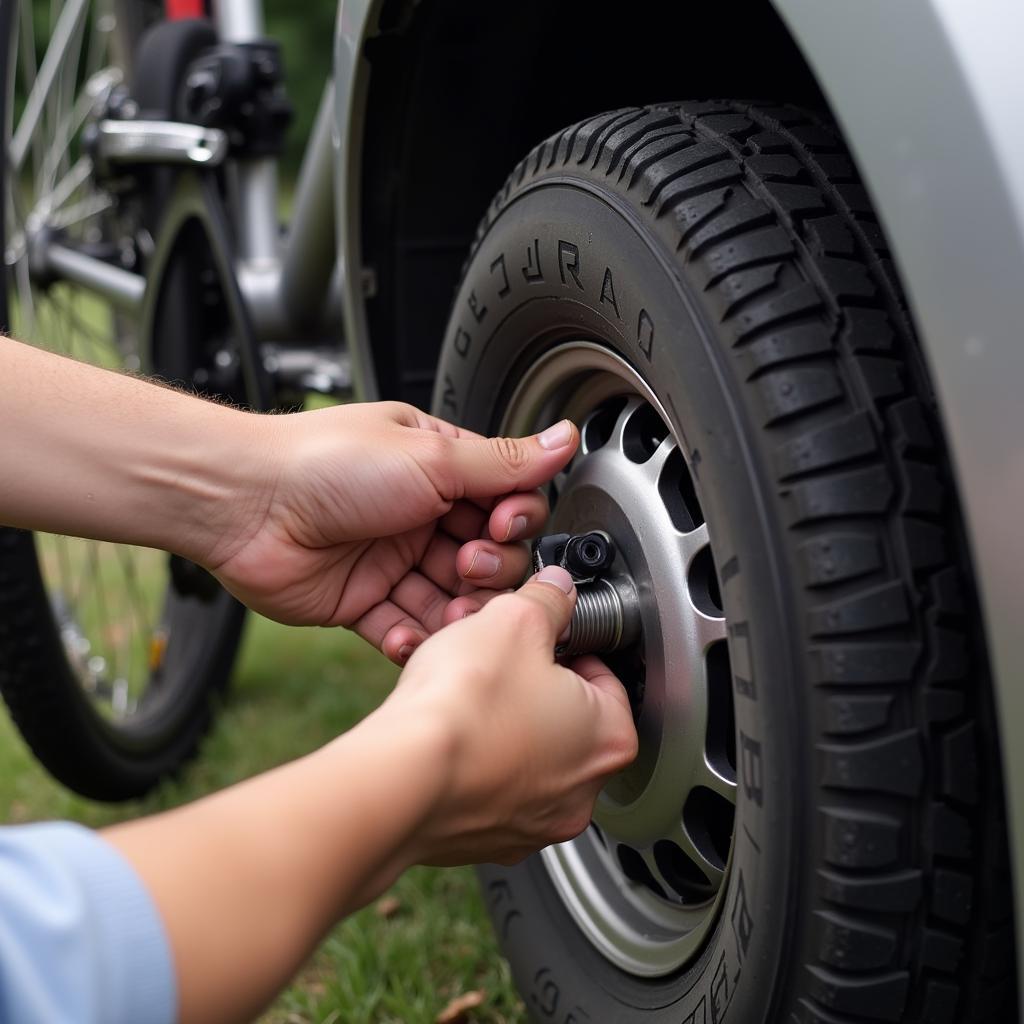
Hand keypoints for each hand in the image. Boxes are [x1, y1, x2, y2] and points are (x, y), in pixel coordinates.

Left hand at [207, 402, 578, 662]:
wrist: (243, 503)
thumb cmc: (327, 462)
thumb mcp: (431, 457)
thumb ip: (503, 463)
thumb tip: (564, 438)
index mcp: (439, 467)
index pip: (505, 502)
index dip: (515, 522)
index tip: (504, 526)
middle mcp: (420, 513)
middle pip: (486, 558)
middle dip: (486, 570)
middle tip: (465, 565)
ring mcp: (391, 559)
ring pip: (449, 599)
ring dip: (457, 613)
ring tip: (449, 618)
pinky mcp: (361, 601)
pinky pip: (402, 629)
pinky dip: (412, 640)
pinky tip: (411, 640)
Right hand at [369, 566, 638, 864]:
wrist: (401, 777)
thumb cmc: (464, 707)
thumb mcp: (515, 619)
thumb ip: (548, 600)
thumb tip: (556, 591)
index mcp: (609, 738)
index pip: (607, 677)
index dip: (568, 647)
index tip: (540, 637)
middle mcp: (581, 792)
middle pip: (567, 720)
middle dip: (532, 684)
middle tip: (498, 661)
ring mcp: (533, 823)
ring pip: (526, 756)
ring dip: (501, 724)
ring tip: (466, 696)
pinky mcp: (486, 840)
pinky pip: (487, 790)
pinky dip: (472, 763)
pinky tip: (447, 737)